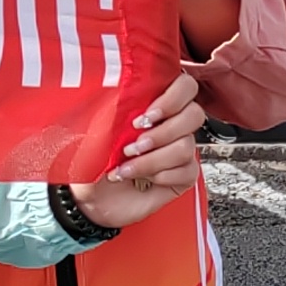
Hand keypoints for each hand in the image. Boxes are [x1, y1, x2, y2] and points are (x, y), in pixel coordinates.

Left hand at [68, 70, 204, 229]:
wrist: (91, 199)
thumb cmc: (94, 161)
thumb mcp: (100, 129)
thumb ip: (120, 110)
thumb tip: (129, 96)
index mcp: (155, 104)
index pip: (185, 86)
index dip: (173, 97)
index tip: (147, 115)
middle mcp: (172, 125)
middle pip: (194, 115)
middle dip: (162, 132)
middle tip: (134, 145)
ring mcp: (181, 150)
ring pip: (186, 147)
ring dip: (153, 159)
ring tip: (128, 166)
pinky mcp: (183, 175)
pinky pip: (187, 171)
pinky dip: (161, 176)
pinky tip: (144, 180)